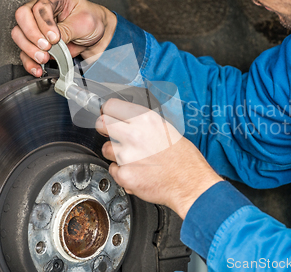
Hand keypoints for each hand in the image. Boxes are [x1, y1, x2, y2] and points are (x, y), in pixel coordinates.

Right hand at [12, 0, 116, 76]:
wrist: (98, 35)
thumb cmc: (92, 21)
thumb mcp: (84, 22)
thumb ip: (66, 31)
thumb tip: (52, 42)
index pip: (38, 7)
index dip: (44, 24)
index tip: (55, 38)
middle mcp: (40, 9)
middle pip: (22, 18)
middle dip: (32, 36)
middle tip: (47, 47)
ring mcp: (36, 26)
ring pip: (19, 35)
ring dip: (29, 49)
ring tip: (44, 57)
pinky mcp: (37, 42)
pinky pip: (25, 51)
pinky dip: (29, 61)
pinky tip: (37, 67)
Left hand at [96, 98, 222, 218]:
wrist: (189, 183)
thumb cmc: (183, 158)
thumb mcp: (165, 128)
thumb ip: (142, 122)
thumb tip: (124, 118)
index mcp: (145, 119)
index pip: (110, 106)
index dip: (108, 111)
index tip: (108, 115)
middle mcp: (134, 134)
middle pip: (101, 123)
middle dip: (105, 129)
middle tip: (113, 134)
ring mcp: (127, 155)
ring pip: (106, 149)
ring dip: (115, 153)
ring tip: (134, 158)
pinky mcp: (124, 175)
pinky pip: (113, 169)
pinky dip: (121, 172)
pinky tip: (136, 170)